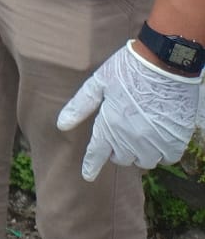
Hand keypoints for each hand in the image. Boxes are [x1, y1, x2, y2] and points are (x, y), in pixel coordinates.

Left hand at [55, 41, 202, 180]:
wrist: (164, 63)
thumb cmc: (127, 69)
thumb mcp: (98, 83)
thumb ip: (80, 106)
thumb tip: (61, 125)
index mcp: (110, 125)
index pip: (97, 154)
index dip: (91, 165)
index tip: (88, 176)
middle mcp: (132, 139)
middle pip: (122, 159)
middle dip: (117, 150)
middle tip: (119, 132)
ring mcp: (156, 142)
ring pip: (145, 161)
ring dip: (140, 152)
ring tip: (139, 134)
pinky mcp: (176, 140)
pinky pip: (167, 158)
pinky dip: (161, 152)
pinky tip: (158, 137)